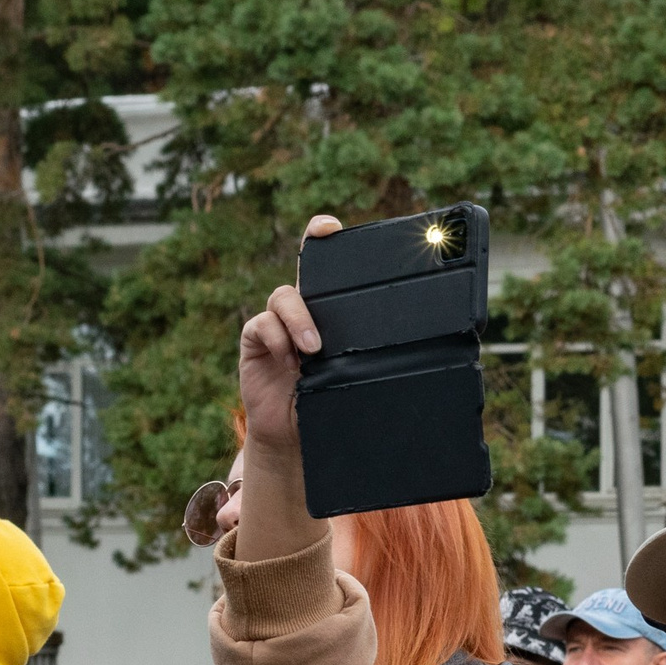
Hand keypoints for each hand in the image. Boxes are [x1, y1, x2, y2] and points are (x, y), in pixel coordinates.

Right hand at [236, 214, 342, 453]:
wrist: (293, 436)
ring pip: (284, 297)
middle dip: (308, 248)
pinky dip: (278, 339)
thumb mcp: (352, 377)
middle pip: (301, 270)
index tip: (333, 227)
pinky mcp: (255, 340)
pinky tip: (290, 362)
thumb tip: (410, 354)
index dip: (323, 240)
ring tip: (314, 350)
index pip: (325, 271)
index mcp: (328, 314)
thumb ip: (364, 358)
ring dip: (300, 320)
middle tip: (324, 239)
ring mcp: (276, 323)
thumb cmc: (327, 402)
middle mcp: (301, 312)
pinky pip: (262, 325)